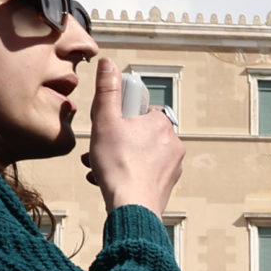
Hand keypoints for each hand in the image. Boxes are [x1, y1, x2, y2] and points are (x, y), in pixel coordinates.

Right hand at [81, 54, 183, 215]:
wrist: (131, 206)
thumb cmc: (119, 164)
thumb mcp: (106, 121)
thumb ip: (107, 90)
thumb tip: (108, 63)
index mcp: (162, 124)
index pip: (141, 111)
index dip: (121, 116)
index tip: (108, 126)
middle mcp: (173, 143)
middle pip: (138, 134)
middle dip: (114, 139)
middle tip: (98, 148)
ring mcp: (172, 166)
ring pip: (138, 154)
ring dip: (115, 157)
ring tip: (97, 165)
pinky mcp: (166, 184)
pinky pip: (143, 172)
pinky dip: (125, 172)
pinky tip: (106, 180)